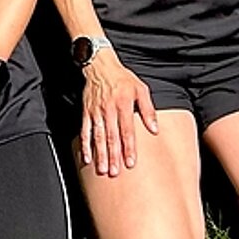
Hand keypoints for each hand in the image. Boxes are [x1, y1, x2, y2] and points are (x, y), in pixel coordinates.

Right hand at [78, 54, 157, 175]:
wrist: (100, 66)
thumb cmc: (123, 79)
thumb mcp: (141, 89)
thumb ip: (148, 110)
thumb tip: (155, 129)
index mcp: (124, 105)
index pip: (127, 130)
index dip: (129, 147)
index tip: (131, 162)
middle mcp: (109, 110)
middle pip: (111, 136)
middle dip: (113, 156)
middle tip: (115, 172)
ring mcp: (96, 112)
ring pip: (97, 136)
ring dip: (100, 154)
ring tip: (102, 169)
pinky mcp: (86, 112)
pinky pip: (85, 131)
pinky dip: (84, 145)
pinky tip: (86, 158)